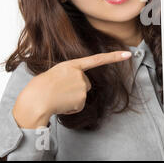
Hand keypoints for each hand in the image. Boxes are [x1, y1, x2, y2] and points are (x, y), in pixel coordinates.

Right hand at [13, 50, 131, 127]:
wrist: (35, 100)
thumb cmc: (39, 88)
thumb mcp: (54, 74)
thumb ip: (69, 75)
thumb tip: (78, 86)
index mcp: (71, 65)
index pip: (97, 59)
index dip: (114, 57)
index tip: (128, 55)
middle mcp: (79, 74)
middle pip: (85, 84)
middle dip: (75, 89)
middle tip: (59, 91)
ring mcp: (81, 86)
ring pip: (82, 95)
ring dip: (71, 99)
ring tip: (58, 97)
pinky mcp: (82, 99)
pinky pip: (79, 105)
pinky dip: (70, 107)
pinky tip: (61, 104)